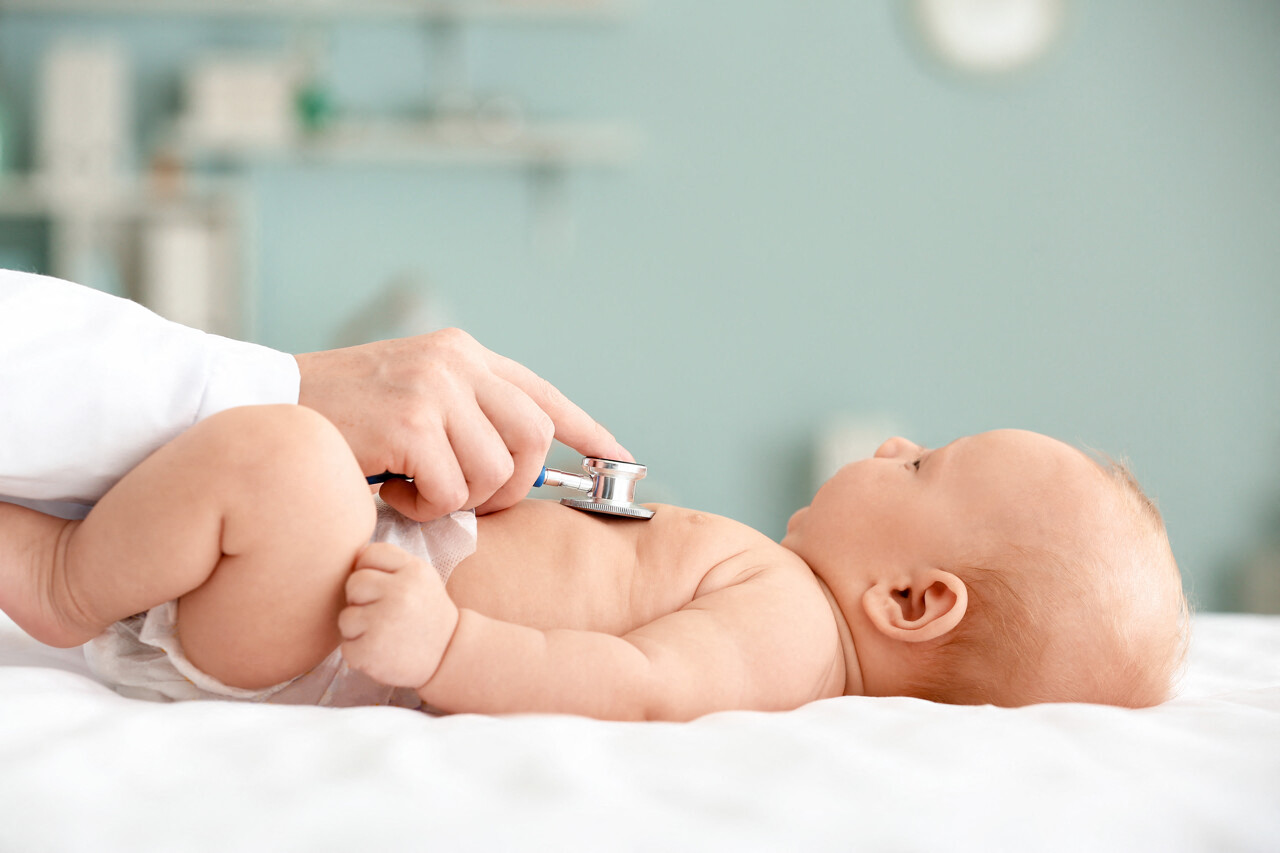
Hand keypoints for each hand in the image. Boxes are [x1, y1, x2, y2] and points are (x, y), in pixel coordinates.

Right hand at [295, 328, 630, 519]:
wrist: (260, 405)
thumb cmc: (336, 419)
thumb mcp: (410, 402)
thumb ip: (464, 420)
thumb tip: (518, 470)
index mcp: (462, 354)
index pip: (544, 394)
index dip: (587, 432)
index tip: (621, 460)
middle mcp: (456, 362)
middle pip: (534, 438)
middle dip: (513, 486)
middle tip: (469, 499)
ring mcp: (435, 387)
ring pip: (497, 470)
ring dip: (460, 499)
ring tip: (412, 487)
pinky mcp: (411, 419)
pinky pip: (454, 490)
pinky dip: (425, 506)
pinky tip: (389, 488)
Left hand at [339, 543, 458, 690]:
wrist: (448, 655)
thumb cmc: (427, 614)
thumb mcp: (421, 579)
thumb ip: (392, 564)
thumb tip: (355, 553)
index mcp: (413, 570)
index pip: (369, 553)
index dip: (369, 569)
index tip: (382, 587)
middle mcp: (400, 592)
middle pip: (354, 582)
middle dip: (361, 599)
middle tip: (382, 613)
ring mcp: (385, 622)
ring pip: (346, 617)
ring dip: (358, 630)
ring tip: (382, 634)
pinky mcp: (372, 651)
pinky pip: (346, 647)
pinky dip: (359, 654)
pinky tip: (380, 652)